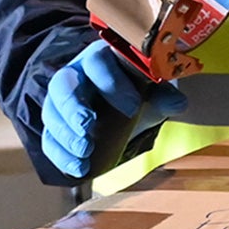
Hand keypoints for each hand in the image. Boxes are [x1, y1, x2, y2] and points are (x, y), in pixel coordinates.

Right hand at [40, 38, 189, 179]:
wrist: (119, 107)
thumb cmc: (134, 93)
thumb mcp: (151, 92)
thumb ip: (163, 96)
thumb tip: (178, 103)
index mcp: (99, 59)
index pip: (98, 62)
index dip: (112, 83)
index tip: (133, 107)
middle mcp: (74, 76)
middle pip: (63, 85)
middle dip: (74, 108)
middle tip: (88, 128)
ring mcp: (59, 101)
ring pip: (52, 113)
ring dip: (66, 135)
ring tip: (85, 153)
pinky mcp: (55, 125)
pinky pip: (50, 139)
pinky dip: (61, 155)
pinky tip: (77, 168)